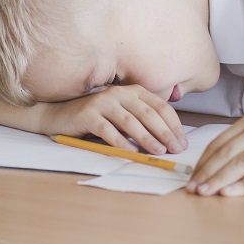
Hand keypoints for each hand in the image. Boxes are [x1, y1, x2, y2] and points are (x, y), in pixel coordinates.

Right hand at [41, 85, 187, 154]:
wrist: (61, 114)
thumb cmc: (98, 117)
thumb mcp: (124, 114)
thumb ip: (143, 120)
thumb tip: (169, 140)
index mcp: (133, 91)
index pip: (160, 106)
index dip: (174, 125)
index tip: (182, 142)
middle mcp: (119, 93)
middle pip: (148, 114)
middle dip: (165, 133)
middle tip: (175, 149)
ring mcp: (103, 102)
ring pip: (130, 122)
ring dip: (147, 138)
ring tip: (158, 152)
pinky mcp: (88, 114)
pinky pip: (108, 130)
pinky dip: (121, 142)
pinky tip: (131, 153)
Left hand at [187, 112, 243, 196]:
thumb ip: (243, 154)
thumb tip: (210, 173)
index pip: (221, 142)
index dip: (203, 161)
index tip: (191, 177)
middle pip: (227, 152)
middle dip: (207, 172)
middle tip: (193, 188)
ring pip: (239, 163)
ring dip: (218, 180)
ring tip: (204, 192)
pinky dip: (240, 186)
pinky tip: (227, 193)